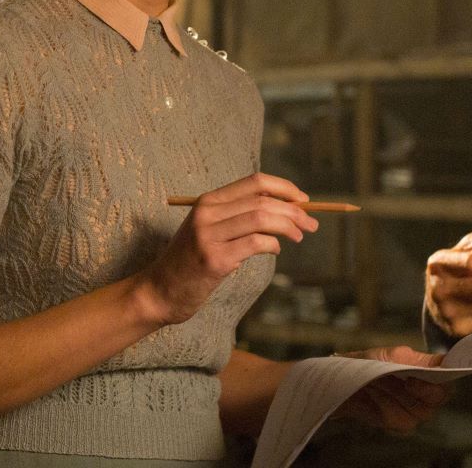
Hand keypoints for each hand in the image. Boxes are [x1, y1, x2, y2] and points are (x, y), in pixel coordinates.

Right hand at [141, 173, 318, 324]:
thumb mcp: (209, 229)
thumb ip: (238, 216)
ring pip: (261, 218)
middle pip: (262, 200)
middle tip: (312, 223)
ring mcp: (209, 235)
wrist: (159, 291)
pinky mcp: (214, 259)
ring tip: (300, 235)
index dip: (284, 188)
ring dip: (289, 226)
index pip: (255, 181)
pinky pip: (255, 243)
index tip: (304, 199)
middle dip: (294, 210)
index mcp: (208, 200)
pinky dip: (273, 245)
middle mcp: (207, 212)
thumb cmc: (190, 261)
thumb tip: (284, 209)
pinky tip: (276, 250)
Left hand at [331, 346, 448, 433]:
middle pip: (437, 400)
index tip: (431, 375)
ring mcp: (413, 411)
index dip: (444, 381)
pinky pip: (402, 420)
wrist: (345, 379)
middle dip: (421, 389)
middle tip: (406, 381)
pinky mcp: (399, 424)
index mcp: (427, 374)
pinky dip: (387, 405)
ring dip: (398, 394)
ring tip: (381, 381)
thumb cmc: (369, 363)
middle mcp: (424, 395)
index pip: (447, 382)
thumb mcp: (393, 355)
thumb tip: (445, 360)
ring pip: (420, 412)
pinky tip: (375, 394)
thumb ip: (420, 361)